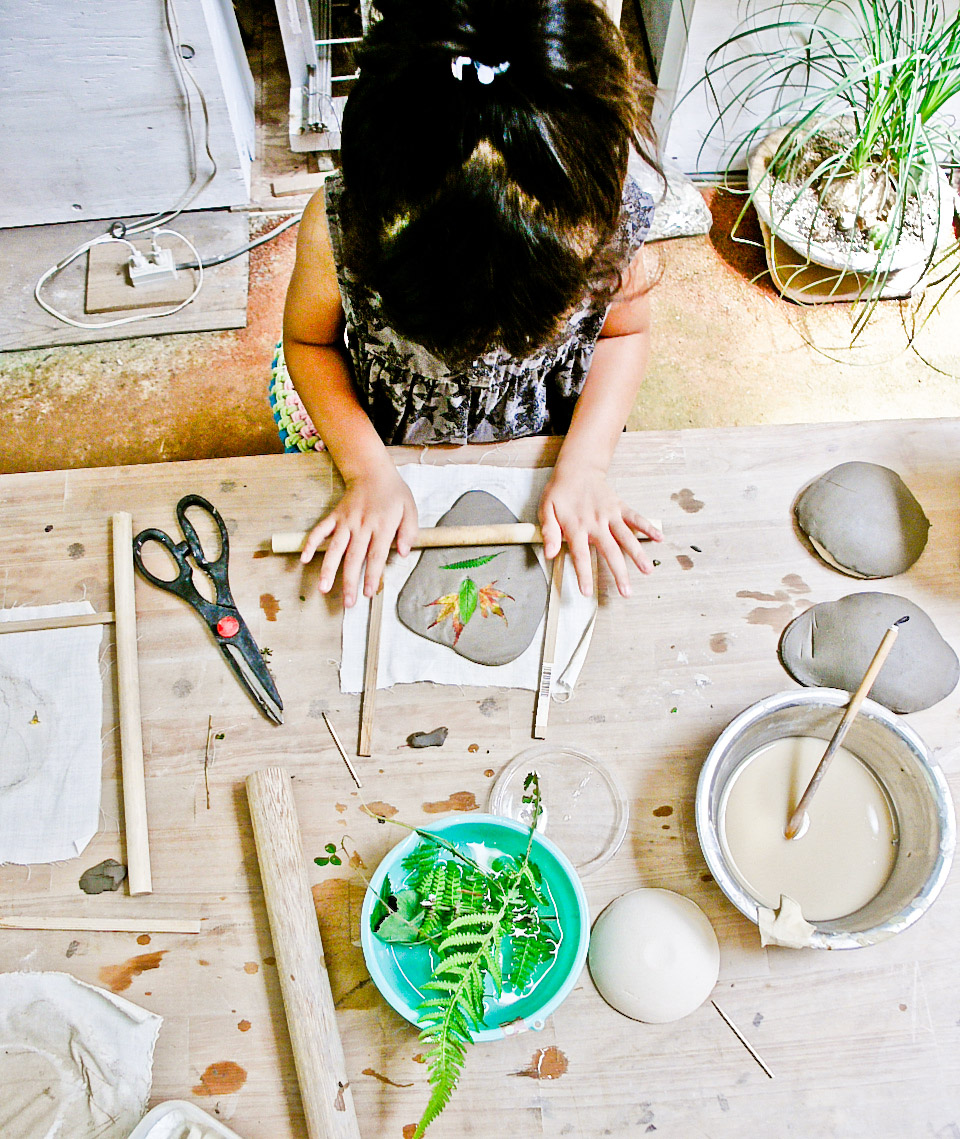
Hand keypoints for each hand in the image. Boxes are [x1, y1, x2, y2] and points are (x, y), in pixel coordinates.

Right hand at [300, 463, 418, 606]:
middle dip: (350, 582)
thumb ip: (409, 532)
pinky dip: (311, 544)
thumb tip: (404, 553)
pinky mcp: (335, 516)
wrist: (372, 472)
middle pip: (354, 558)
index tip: (368, 593)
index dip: (372, 576)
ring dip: (328, 569)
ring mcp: (346, 521)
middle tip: (348, 603)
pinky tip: (303, 559)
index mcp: (382, 526)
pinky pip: (320, 530)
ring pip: (335, 548)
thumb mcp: (410, 510)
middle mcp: (362, 525)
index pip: (376, 556)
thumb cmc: (394, 494)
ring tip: (323, 588)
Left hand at [539, 465, 660, 596]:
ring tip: (648, 571)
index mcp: (576, 526)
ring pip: (626, 537)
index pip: (580, 555)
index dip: (584, 575)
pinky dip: (648, 527)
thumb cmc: (560, 493)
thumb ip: (549, 533)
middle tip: (627, 592)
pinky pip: (636, 517)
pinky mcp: (620, 507)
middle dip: (619, 573)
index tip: (587, 592)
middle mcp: (595, 522)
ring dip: (638, 554)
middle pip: (610, 551)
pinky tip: (659, 538)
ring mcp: (610, 514)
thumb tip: (549, 554)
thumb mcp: (546, 510)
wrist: (577, 469)